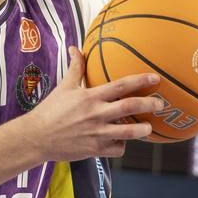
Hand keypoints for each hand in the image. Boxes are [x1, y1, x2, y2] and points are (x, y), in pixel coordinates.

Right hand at [26, 48, 163, 161]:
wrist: (36, 137)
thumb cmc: (50, 111)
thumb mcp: (63, 87)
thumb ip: (75, 68)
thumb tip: (75, 48)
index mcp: (90, 97)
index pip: (120, 85)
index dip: (140, 80)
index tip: (155, 78)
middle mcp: (96, 114)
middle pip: (130, 107)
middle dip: (150, 104)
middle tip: (161, 104)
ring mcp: (97, 133)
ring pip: (129, 132)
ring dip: (143, 130)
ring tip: (149, 127)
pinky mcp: (95, 149)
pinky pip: (117, 149)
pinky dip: (122, 145)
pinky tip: (121, 141)